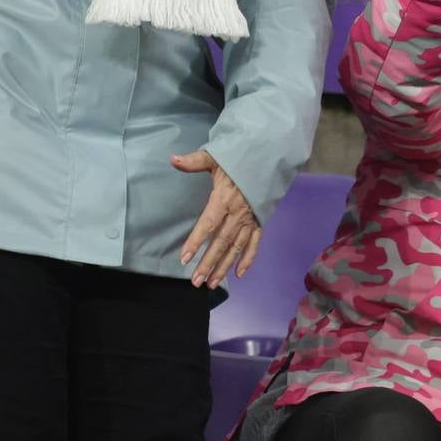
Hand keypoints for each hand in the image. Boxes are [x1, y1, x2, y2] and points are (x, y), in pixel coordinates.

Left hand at [173, 151, 259, 286]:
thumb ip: (195, 161)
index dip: (196, 241)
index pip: (208, 224)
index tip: (184, 257)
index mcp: (224, 199)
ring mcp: (250, 221)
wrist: (268, 161)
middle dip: (208, 263)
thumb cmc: (238, 160)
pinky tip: (238, 274)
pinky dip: (248, 260)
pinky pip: (254, 245)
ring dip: (224, 267)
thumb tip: (173, 159)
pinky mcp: (259, 223)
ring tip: (211, 283)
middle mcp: (238, 214)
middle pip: (221, 242)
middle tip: (196, 281)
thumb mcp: (216, 157)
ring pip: (236, 248)